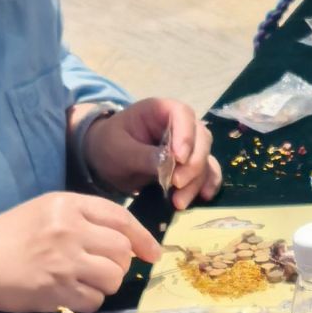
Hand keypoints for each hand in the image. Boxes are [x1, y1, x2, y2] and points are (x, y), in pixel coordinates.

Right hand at [0, 191, 157, 312]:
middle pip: (122, 251)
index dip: (142, 237)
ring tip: (85, 281)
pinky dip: (88, 301)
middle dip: (121, 263)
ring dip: (106, 284)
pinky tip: (71, 294)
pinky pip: (94, 301)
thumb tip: (127, 239)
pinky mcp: (58, 290)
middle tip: (104, 268)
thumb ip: (85, 218)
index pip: (120, 218)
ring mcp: (64, 262)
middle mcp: (69, 230)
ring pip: (113, 278)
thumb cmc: (14, 235)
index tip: (152, 252)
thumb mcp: (47, 210)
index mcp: (68, 205)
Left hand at [79, 99, 221, 207]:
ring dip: (198, 181)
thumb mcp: (119, 150)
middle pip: (200, 138)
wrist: (105, 160)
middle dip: (193, 164)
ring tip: (180, 202)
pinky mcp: (190, 165)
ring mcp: (188, 145)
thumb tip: (168, 165)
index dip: (186, 135)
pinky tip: (203, 198)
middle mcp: (179, 125)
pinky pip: (206, 173)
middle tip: (177, 184)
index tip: (178, 158)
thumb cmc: (109, 146)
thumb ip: (143, 156)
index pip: (182, 114)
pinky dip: (206, 185)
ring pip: (205, 158)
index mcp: (160, 110)